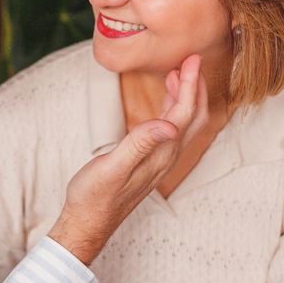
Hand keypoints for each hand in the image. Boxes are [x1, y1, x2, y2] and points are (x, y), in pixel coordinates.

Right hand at [48, 54, 208, 265]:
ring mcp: (159, 160)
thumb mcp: (112, 167)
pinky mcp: (150, 161)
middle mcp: (165, 157)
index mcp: (160, 154)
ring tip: (179, 73)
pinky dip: (172, 109)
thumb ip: (139, 144)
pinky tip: (162, 101)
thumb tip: (169, 125)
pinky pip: (170, 130)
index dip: (190, 85)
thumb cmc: (94, 196)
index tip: (192, 60)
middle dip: (195, 87)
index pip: (183, 113)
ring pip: (183, 123)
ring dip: (185, 96)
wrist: (88, 223)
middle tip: (191, 60)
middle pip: (192, 117)